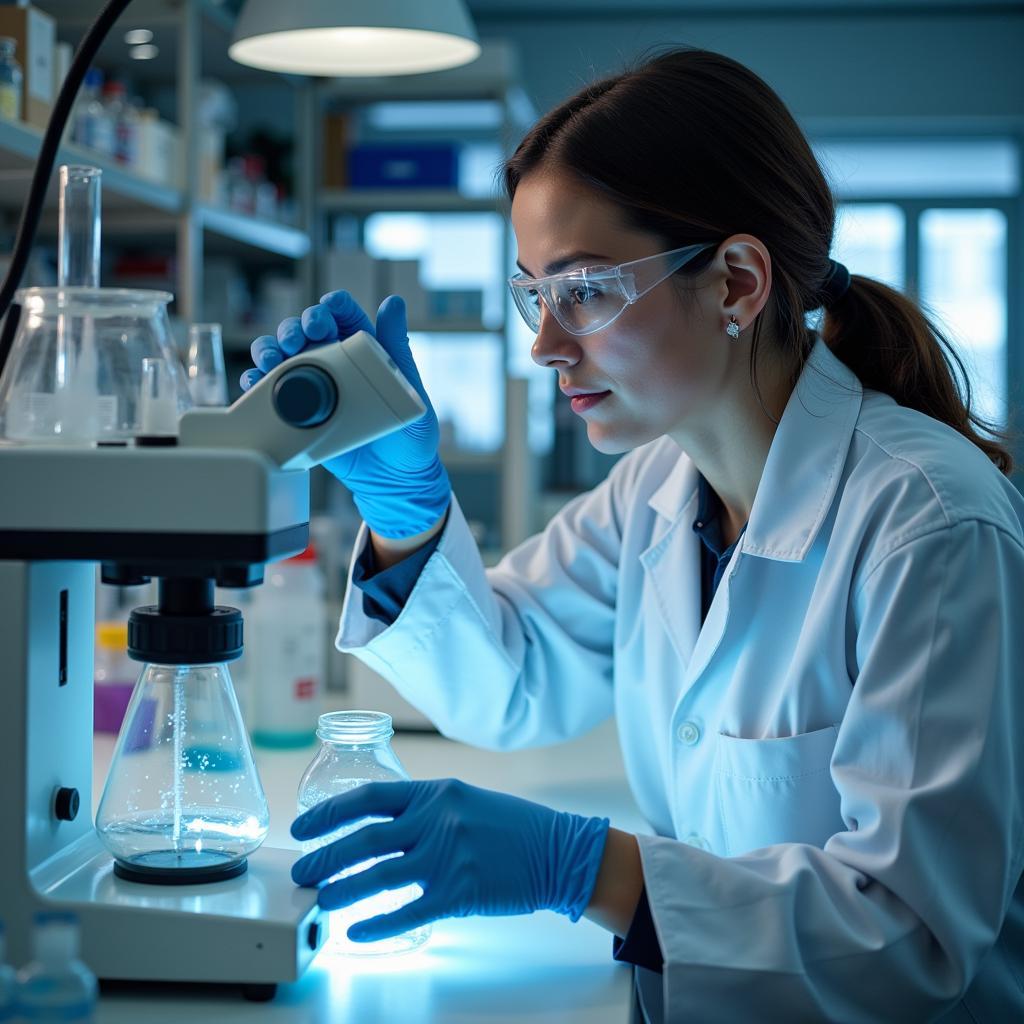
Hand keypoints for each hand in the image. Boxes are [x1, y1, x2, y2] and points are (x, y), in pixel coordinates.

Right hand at [241, 290, 449, 538]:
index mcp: (364, 350)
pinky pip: (269, 392)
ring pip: (280, 355)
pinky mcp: (297, 413)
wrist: (394, 481)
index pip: (343, 316)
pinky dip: (255, 381)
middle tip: (300, 337)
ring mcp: (312, 387)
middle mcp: (334, 362)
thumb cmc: (410, 436)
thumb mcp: (409, 389)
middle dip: (295, 326)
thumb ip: (398, 349)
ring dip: (269, 348)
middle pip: (304, 331)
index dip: (332, 307)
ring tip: (272, 357)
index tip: (327, 308)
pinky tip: (255, 380)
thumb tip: (393, 304)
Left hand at [290, 778, 609, 943]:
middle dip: (325, 857)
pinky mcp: (459, 893)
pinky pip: (407, 911)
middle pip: (364, 839)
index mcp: (435, 793)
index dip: (330, 814)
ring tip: (321, 901)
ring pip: (378, 875)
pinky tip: (357, 933)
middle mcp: (436, 821)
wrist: (557, 851)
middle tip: (302, 872)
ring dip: (342, 890)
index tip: (304, 828)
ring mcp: (447, 857)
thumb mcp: (464, 800)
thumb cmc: (510, 826)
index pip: (369, 798)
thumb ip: (424, 810)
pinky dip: (377, 924)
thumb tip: (376, 829)